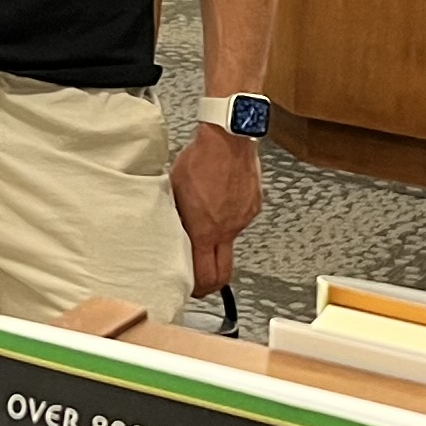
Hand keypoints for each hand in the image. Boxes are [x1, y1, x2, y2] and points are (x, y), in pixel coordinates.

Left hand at [171, 127, 260, 298]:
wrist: (227, 137)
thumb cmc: (200, 158)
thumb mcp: (174, 192)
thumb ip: (177, 218)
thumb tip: (172, 233)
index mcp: (206, 230)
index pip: (206, 275)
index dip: (199, 288)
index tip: (192, 289)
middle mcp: (228, 229)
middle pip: (225, 271)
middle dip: (213, 281)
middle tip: (203, 278)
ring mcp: (243, 218)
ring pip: (230, 239)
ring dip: (218, 236)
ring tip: (207, 214)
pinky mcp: (254, 205)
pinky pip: (239, 218)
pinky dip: (229, 215)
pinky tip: (220, 198)